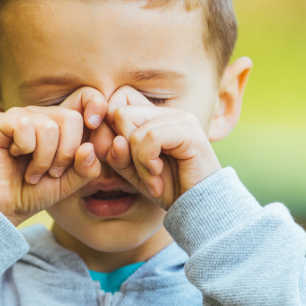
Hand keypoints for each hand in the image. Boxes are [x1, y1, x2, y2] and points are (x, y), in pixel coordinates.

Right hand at [0, 87, 108, 224]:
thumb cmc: (37, 192)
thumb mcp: (70, 184)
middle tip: (52, 172)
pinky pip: (24, 126)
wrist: (5, 207)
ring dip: (43, 159)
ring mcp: (20, 115)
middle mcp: (41, 114)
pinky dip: (24, 148)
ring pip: (49, 127)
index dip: (96, 106)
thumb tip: (88, 148)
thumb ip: (86, 169)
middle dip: (66, 154)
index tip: (95, 125)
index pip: (87, 97)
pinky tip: (15, 157)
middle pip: (71, 118)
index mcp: (62, 124)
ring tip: (34, 173)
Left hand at [105, 86, 221, 209]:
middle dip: (123, 149)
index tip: (118, 155)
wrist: (196, 207)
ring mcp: (181, 119)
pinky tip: (158, 174)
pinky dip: (148, 162)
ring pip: (134, 131)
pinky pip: (151, 138)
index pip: (120, 97)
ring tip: (153, 176)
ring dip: (138, 163)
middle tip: (142, 171)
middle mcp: (168, 113)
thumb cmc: (166, 188)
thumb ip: (116, 154)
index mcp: (155, 116)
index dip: (109, 126)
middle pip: (121, 113)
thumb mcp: (131, 172)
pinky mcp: (190, 132)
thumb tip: (116, 140)